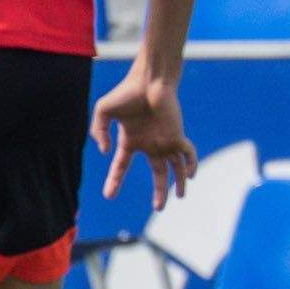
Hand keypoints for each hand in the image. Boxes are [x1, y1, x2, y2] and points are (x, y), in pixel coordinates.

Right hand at [91, 66, 198, 209]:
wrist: (149, 80)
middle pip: (157, 172)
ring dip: (178, 183)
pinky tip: (190, 175)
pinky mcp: (177, 135)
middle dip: (159, 191)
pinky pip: (187, 154)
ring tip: (179, 198)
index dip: (115, 180)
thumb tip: (106, 152)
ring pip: (175, 167)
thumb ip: (99, 131)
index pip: (122, 165)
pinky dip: (190, 164)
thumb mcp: (103, 111)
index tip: (109, 195)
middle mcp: (150, 143)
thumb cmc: (127, 92)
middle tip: (158, 208)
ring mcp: (165, 140)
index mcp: (131, 140)